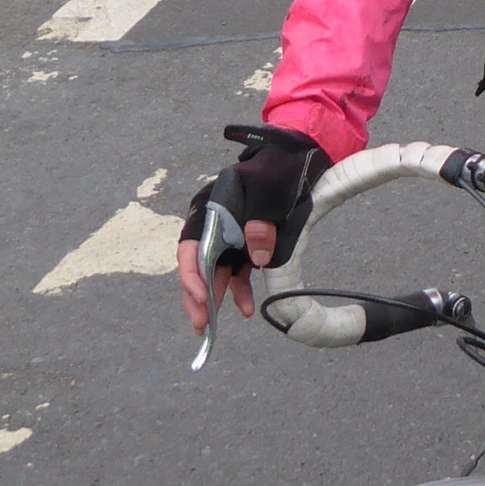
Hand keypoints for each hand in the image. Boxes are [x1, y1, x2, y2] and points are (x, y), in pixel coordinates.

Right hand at [176, 124, 327, 336]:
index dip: (191, 273)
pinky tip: (246, 308)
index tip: (201, 296)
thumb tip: (257, 257)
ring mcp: (230, 235)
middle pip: (197, 263)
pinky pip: (237, 271)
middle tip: (199, 322)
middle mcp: (215, 224)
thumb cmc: (276, 167)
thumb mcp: (270, 188)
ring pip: (215, 272)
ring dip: (214, 298)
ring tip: (209, 327)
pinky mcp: (246, 244)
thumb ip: (262, 220)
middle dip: (196, 295)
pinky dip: (239, 290)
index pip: (190, 245)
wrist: (294, 158)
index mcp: (211, 207)